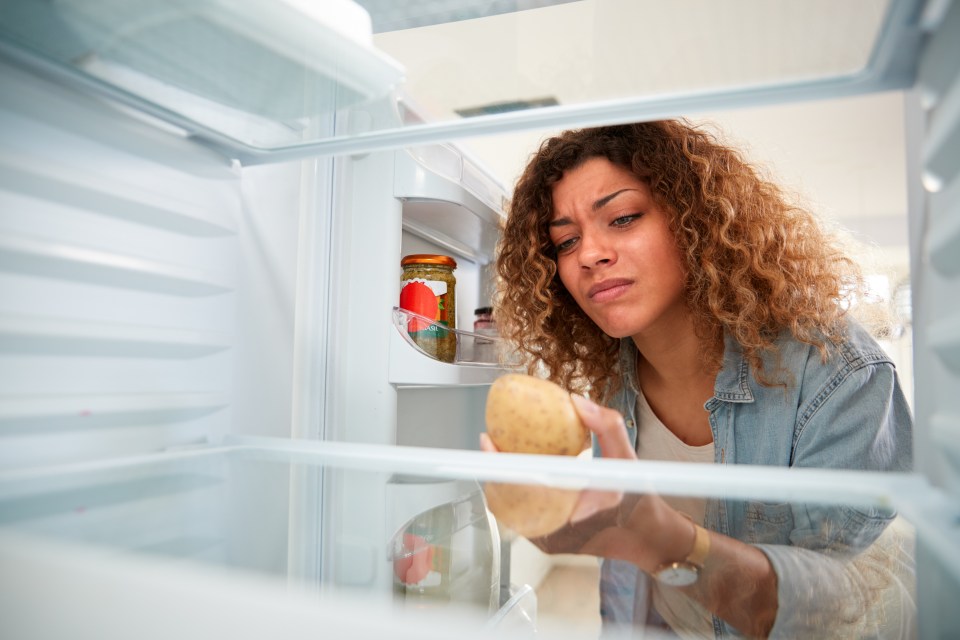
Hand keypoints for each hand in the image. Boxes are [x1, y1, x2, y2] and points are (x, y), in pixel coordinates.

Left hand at [480, 395, 694, 571]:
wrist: (645, 540)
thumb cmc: (637, 502)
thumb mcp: (629, 458)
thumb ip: (607, 426)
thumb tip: (576, 401)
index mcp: (576, 510)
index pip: (523, 486)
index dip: (500, 463)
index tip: (489, 442)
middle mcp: (556, 531)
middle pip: (508, 498)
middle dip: (495, 467)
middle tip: (491, 442)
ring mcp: (547, 542)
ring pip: (510, 509)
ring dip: (502, 480)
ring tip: (499, 455)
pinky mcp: (545, 546)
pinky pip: (520, 517)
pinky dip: (515, 494)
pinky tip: (516, 474)